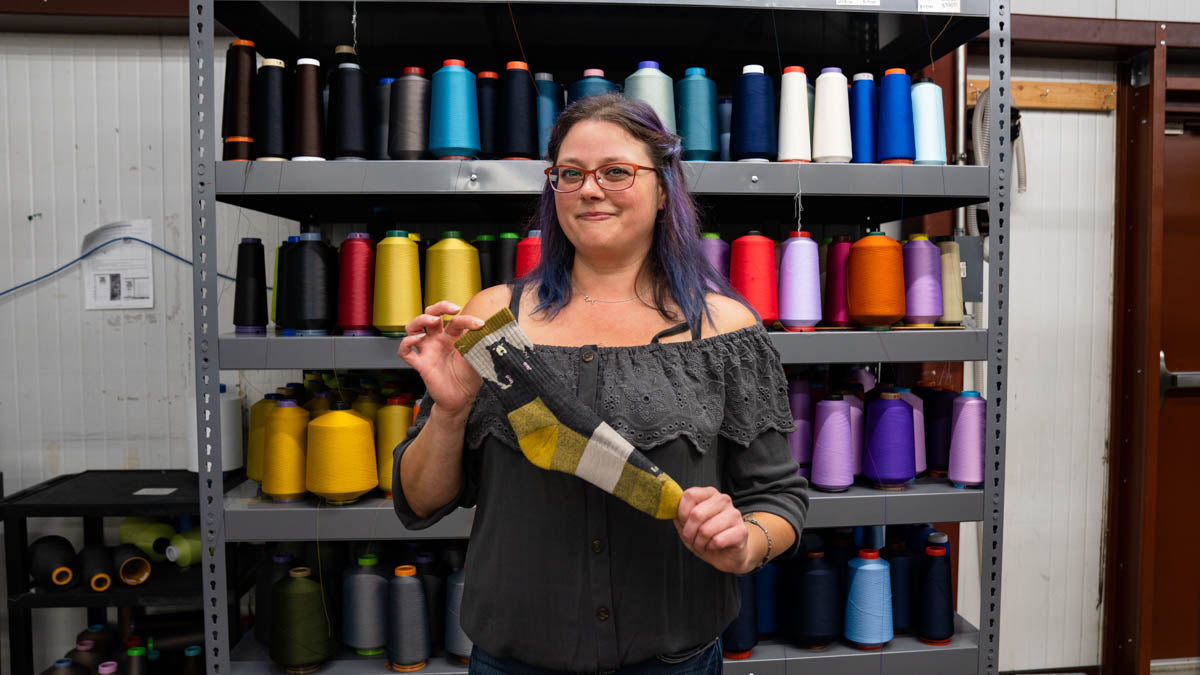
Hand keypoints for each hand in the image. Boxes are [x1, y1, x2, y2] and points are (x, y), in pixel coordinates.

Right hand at [396, 301, 484, 418]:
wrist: (462, 400)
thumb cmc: (469, 378)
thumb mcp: (478, 358)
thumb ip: (481, 344)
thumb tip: (491, 331)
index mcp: (452, 337)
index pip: (455, 321)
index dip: (467, 319)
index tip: (480, 324)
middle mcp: (437, 341)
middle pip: (430, 314)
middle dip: (439, 307)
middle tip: (453, 309)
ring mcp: (428, 351)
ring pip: (413, 327)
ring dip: (420, 319)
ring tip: (433, 320)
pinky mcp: (421, 365)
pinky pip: (405, 352)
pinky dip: (406, 343)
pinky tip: (417, 340)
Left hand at [673, 486, 754, 574]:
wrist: (728, 554)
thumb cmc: (708, 537)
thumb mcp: (688, 526)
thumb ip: (678, 515)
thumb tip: (668, 508)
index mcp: (710, 494)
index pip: (689, 495)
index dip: (682, 513)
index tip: (683, 523)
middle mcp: (723, 500)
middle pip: (696, 514)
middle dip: (689, 532)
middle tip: (692, 539)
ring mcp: (734, 514)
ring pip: (706, 530)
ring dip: (700, 542)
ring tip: (703, 544)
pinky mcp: (741, 531)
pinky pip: (717, 540)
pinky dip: (711, 547)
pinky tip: (715, 546)